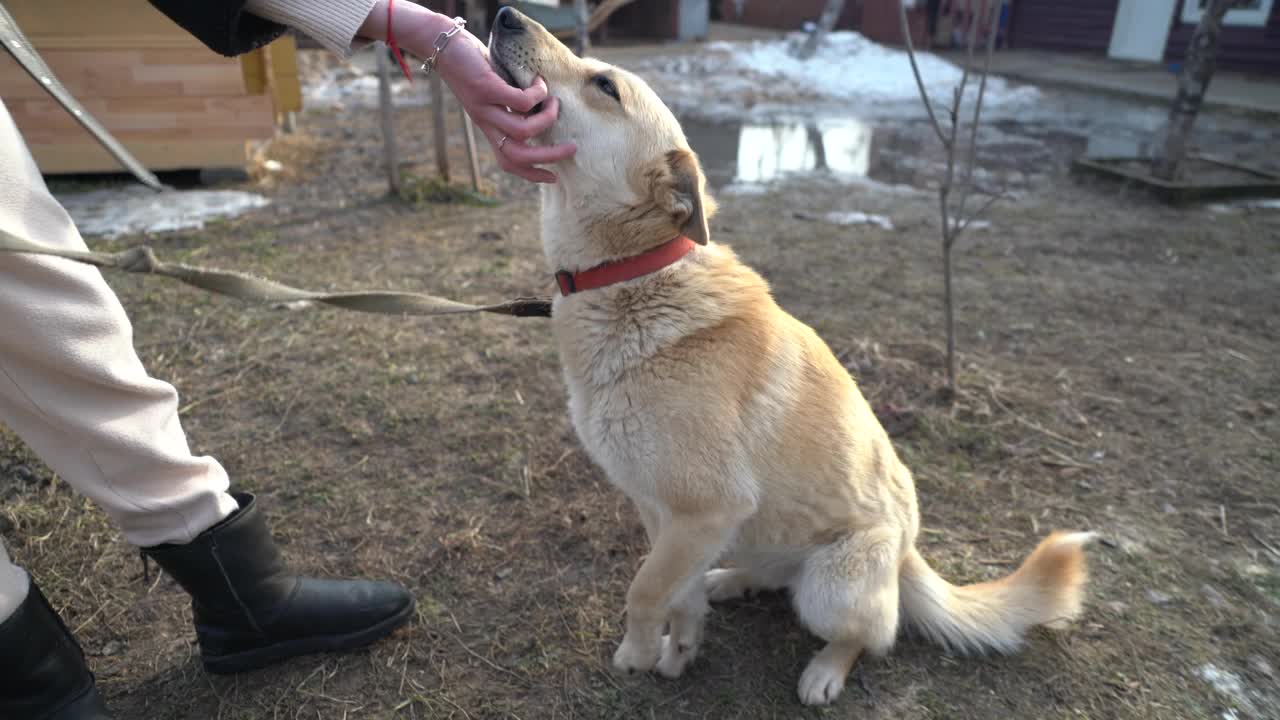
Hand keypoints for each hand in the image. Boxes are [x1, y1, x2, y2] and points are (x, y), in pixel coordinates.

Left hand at [389, 9, 575, 182]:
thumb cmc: (472, 65)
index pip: (508, 161)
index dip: (531, 175)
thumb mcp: (493, 91)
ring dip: (546, 120)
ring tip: (554, 104)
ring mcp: (484, 107)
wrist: (441, 45)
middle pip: (516, 155)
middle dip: (547, 157)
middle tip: (571, 148)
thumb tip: (540, 107)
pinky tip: (539, 82)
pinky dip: (537, 94)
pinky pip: (520, 101)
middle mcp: (485, 122)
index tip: (553, 178)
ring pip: (521, 131)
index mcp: (488, 126)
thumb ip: (510, 103)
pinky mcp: (485, 88)